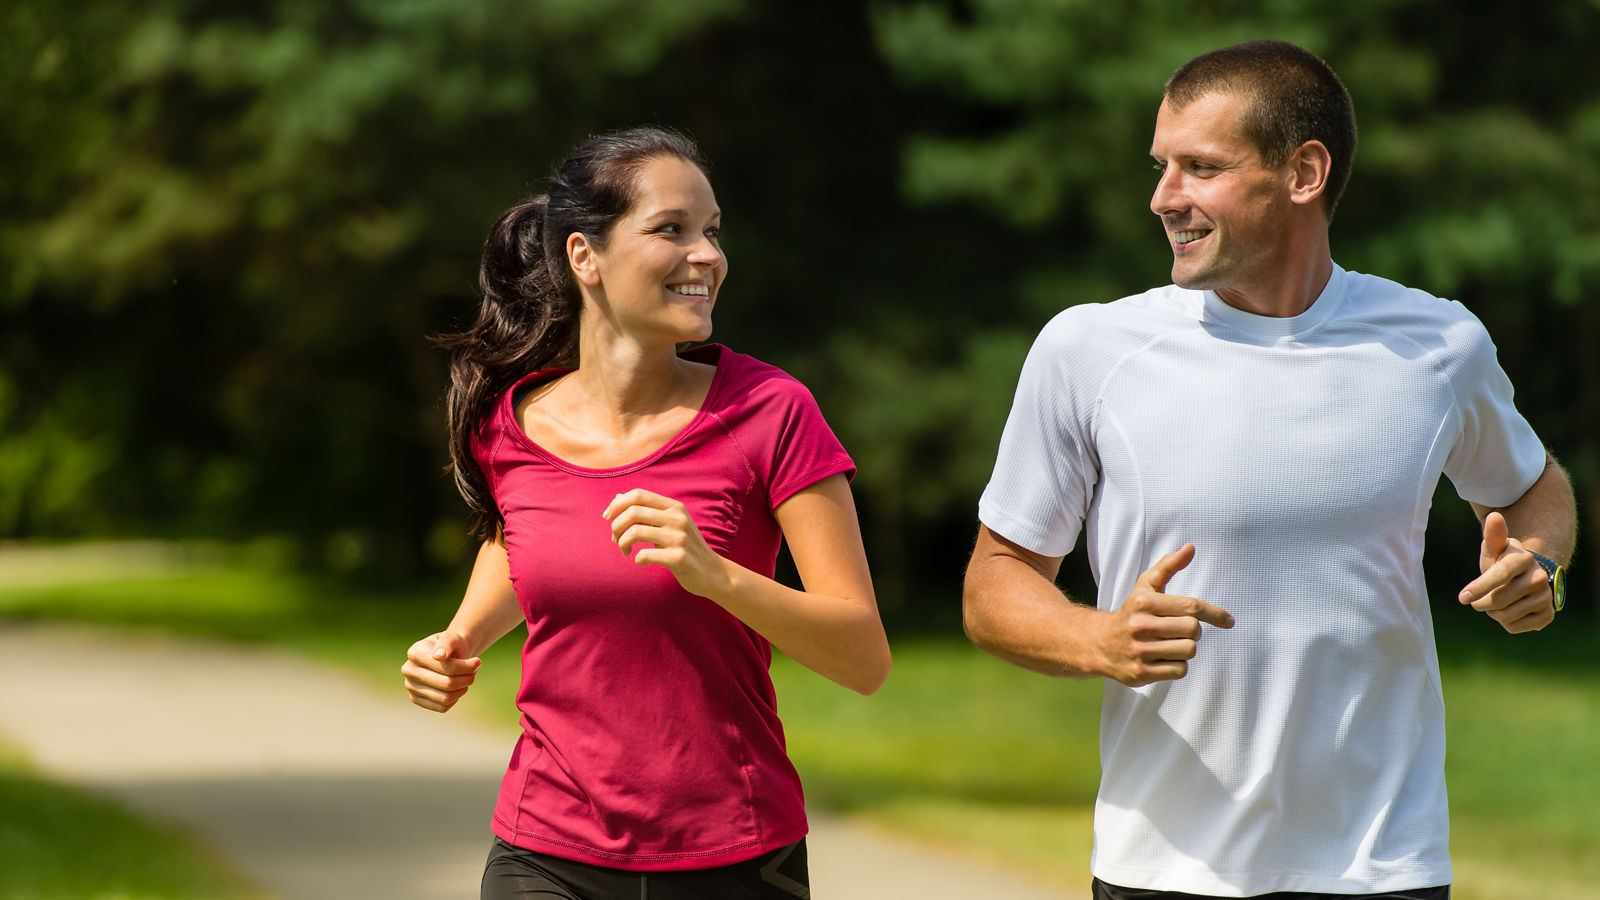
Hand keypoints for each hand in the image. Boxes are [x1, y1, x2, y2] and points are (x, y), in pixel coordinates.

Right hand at [401, 630, 481, 712]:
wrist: (447, 654)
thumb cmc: (450, 645)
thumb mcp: (451, 637)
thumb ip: (446, 643)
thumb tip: (439, 656)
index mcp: (415, 653)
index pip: (446, 667)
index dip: (466, 667)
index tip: (478, 662)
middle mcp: (409, 670)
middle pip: (446, 684)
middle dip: (466, 679)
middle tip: (474, 672)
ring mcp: (410, 686)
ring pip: (444, 698)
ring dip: (462, 689)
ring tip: (468, 679)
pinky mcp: (415, 699)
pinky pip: (441, 707)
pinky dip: (455, 699)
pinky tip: (458, 688)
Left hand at [602, 489, 730, 598]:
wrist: (713, 572)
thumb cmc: (685, 548)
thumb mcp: (669, 524)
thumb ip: (646, 511)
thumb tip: (617, 497)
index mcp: (674, 507)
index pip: (638, 494)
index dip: (617, 504)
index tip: (607, 518)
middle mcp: (678, 518)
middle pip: (633, 512)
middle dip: (616, 526)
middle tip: (615, 540)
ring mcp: (680, 537)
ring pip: (636, 532)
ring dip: (622, 543)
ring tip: (625, 551)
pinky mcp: (679, 557)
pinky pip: (645, 555)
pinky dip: (637, 559)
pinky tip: (641, 562)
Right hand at [1096, 544, 1233, 686]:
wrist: (1099, 643)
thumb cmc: (1131, 612)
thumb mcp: (1146, 586)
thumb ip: (1168, 566)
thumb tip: (1190, 548)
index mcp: (1144, 602)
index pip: (1192, 607)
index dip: (1215, 614)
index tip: (1229, 620)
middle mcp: (1140, 626)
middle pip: (1193, 630)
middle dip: (1193, 631)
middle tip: (1181, 630)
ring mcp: (1140, 651)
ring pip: (1188, 651)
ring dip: (1186, 648)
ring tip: (1170, 644)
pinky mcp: (1141, 672)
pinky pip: (1179, 670)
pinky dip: (1177, 665)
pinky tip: (1163, 658)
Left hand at [1458, 511, 1554, 633]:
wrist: (1527, 578)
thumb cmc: (1502, 561)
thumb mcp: (1494, 549)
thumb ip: (1493, 535)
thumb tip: (1494, 516)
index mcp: (1524, 559)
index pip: (1500, 575)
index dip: (1480, 587)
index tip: (1462, 598)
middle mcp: (1539, 578)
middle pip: (1498, 600)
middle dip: (1482, 602)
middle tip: (1482, 597)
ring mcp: (1546, 597)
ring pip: (1505, 616)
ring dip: (1493, 612)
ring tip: (1498, 600)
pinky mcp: (1548, 615)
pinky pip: (1514, 627)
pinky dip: (1506, 622)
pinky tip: (1510, 610)